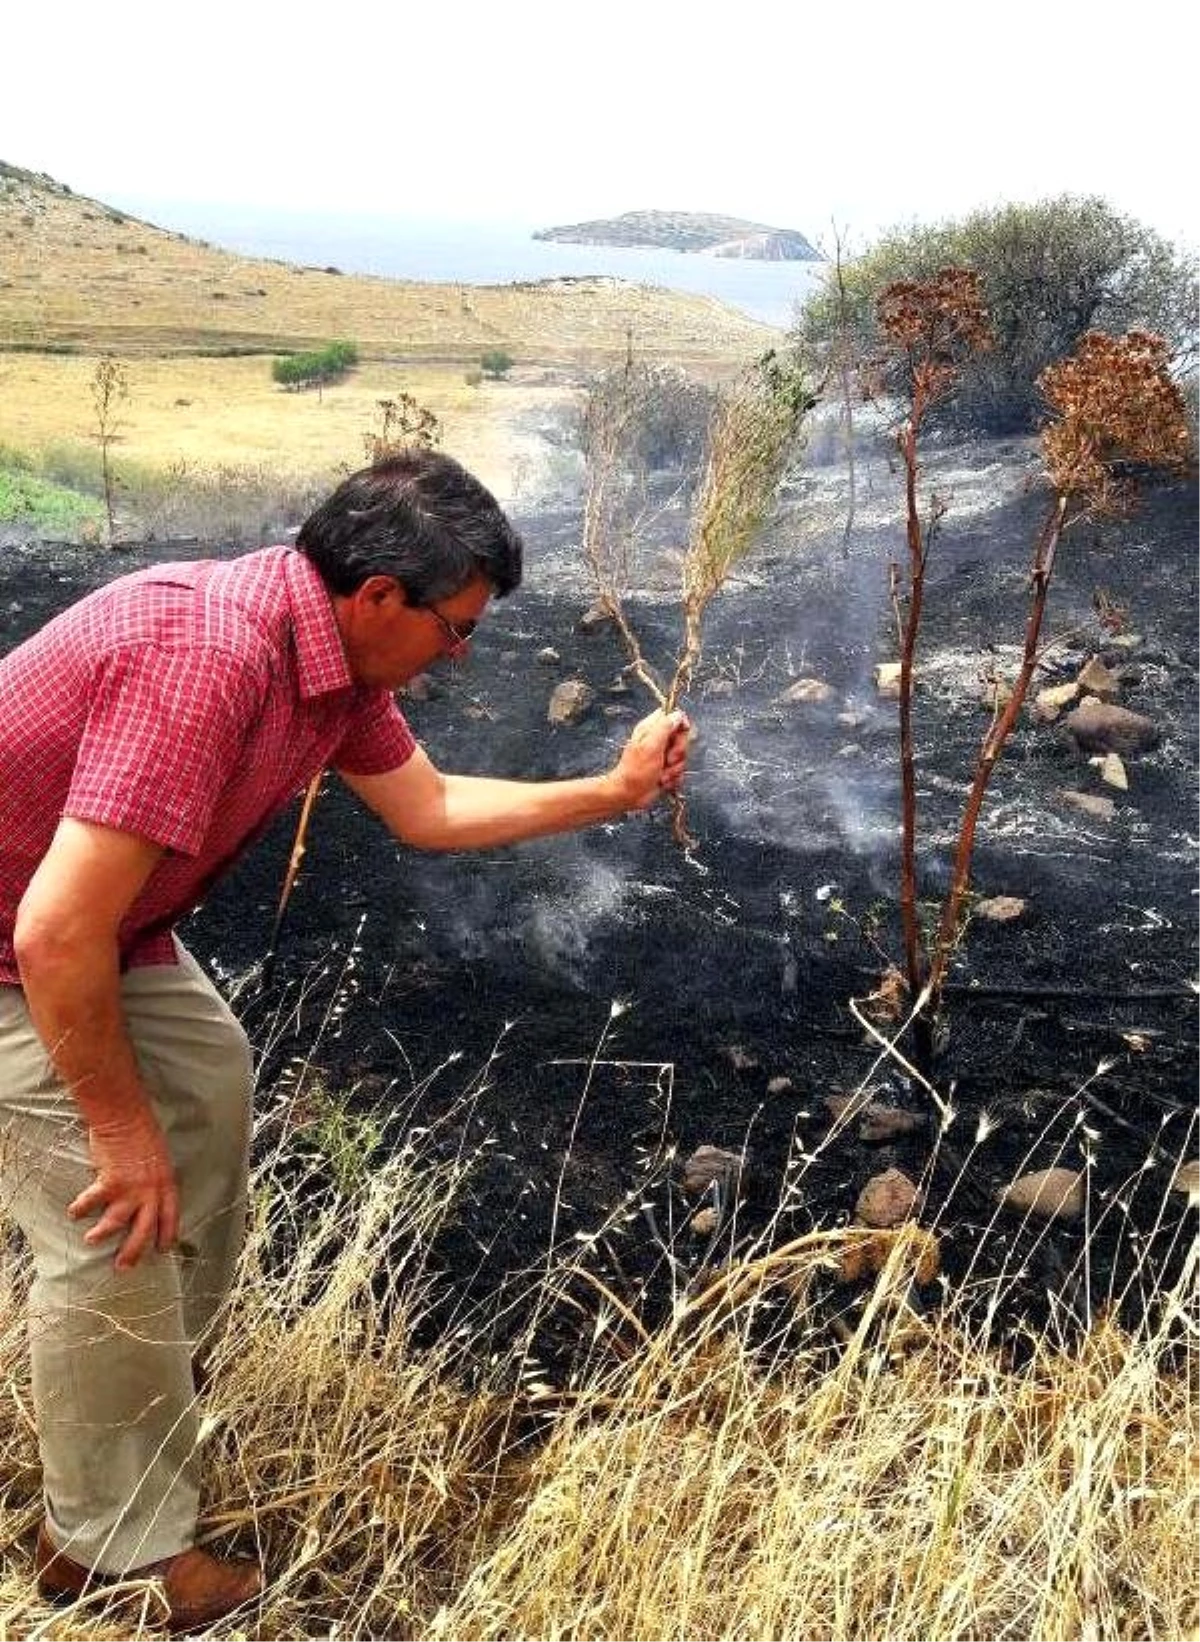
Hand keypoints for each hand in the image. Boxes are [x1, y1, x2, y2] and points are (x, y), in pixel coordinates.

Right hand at [68, 1112, 179, 1269]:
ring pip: (117, 1223)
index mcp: (166, 1184)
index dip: (167, 1235)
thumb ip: (155, 1179)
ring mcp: (130, 1189)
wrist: (126, 1117)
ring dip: (103, 1234)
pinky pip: (92, 1202)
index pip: (171, 1216)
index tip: (162, 1250)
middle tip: (122, 1267)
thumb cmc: (143, 1133)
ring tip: (91, 1240)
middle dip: (133, 1252)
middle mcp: (150, 1191)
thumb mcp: (159, 1158)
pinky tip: (73, 1212)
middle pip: (144, 1230)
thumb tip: (149, 1194)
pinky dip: (80, 1208)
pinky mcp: (109, 1183)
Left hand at [610, 709, 692, 811]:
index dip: (681, 724)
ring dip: (674, 769)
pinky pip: (680, 771)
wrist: (628, 794)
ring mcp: (662, 756)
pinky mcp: (665, 770)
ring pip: (682, 757)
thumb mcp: (651, 745)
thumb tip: (677, 714)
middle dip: (679, 752)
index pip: (673, 716)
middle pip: (681, 737)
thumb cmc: (635, 771)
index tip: (680, 735)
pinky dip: (673, 779)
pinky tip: (662, 781)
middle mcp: (657, 740)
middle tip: (667, 759)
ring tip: (661, 774)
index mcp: (651, 729)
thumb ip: (665, 727)